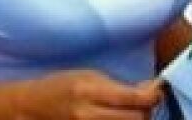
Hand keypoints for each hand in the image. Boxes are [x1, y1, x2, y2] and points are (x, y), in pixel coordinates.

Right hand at [15, 70, 163, 118]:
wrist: (33, 107)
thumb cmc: (62, 87)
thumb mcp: (87, 76)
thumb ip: (118, 85)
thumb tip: (151, 91)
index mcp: (88, 91)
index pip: (134, 98)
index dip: (153, 95)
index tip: (158, 89)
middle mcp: (89, 115)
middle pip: (138, 119)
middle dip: (147, 110)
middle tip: (143, 102)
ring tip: (131, 111)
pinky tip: (120, 117)